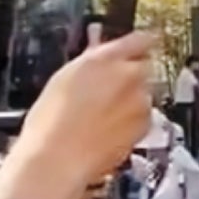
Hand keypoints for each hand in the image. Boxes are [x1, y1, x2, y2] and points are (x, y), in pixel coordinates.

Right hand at [9, 28, 155, 189]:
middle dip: (131, 74)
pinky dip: (133, 118)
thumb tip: (98, 47)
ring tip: (102, 115)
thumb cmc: (51, 121)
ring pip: (144, 91)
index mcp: (105, 59)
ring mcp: (141, 99)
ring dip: (131, 98)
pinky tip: (108, 129)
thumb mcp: (64, 79)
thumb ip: (90, 60)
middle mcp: (129, 75)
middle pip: (143, 66)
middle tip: (108, 90)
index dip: (139, 44)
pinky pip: (145, 114)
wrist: (59, 159)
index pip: (139, 39)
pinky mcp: (147, 122)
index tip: (138, 47)